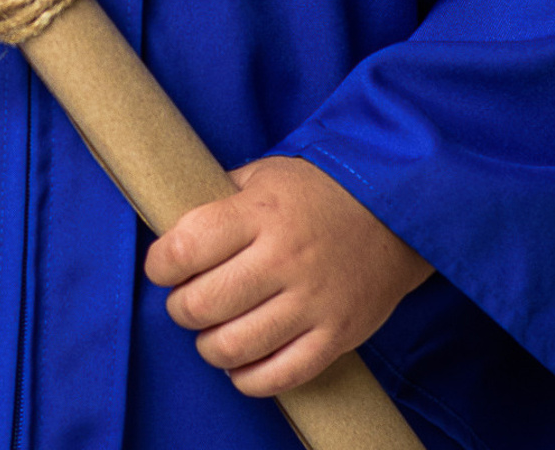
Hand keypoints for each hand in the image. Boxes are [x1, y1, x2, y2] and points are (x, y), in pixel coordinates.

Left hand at [143, 156, 432, 397]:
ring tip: (211, 332)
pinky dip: (248, 378)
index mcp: (260, 211)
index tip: (162, 266)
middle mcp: (284, 258)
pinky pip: (279, 376)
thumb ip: (222, 198)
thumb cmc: (317, 192)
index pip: (187, 246)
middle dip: (179, 308)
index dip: (160, 263)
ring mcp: (312, 302)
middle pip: (204, 303)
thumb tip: (173, 227)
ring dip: (208, 346)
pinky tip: (241, 363)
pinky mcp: (335, 337)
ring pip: (235, 347)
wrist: (393, 211)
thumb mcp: (266, 175)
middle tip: (184, 300)